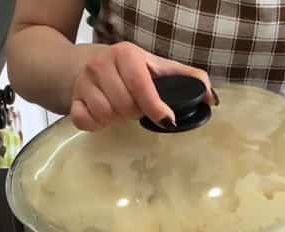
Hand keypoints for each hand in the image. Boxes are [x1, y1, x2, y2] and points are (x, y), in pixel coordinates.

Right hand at [70, 42, 215, 130]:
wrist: (84, 64)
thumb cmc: (128, 69)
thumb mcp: (157, 67)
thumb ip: (187, 79)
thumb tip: (212, 98)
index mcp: (126, 54)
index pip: (141, 85)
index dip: (155, 106)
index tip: (167, 119)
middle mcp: (101, 65)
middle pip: (124, 104)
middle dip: (135, 112)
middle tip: (136, 108)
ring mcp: (84, 83)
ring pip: (105, 114)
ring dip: (117, 119)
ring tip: (120, 110)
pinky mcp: (72, 100)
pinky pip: (84, 121)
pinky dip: (96, 125)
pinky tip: (102, 118)